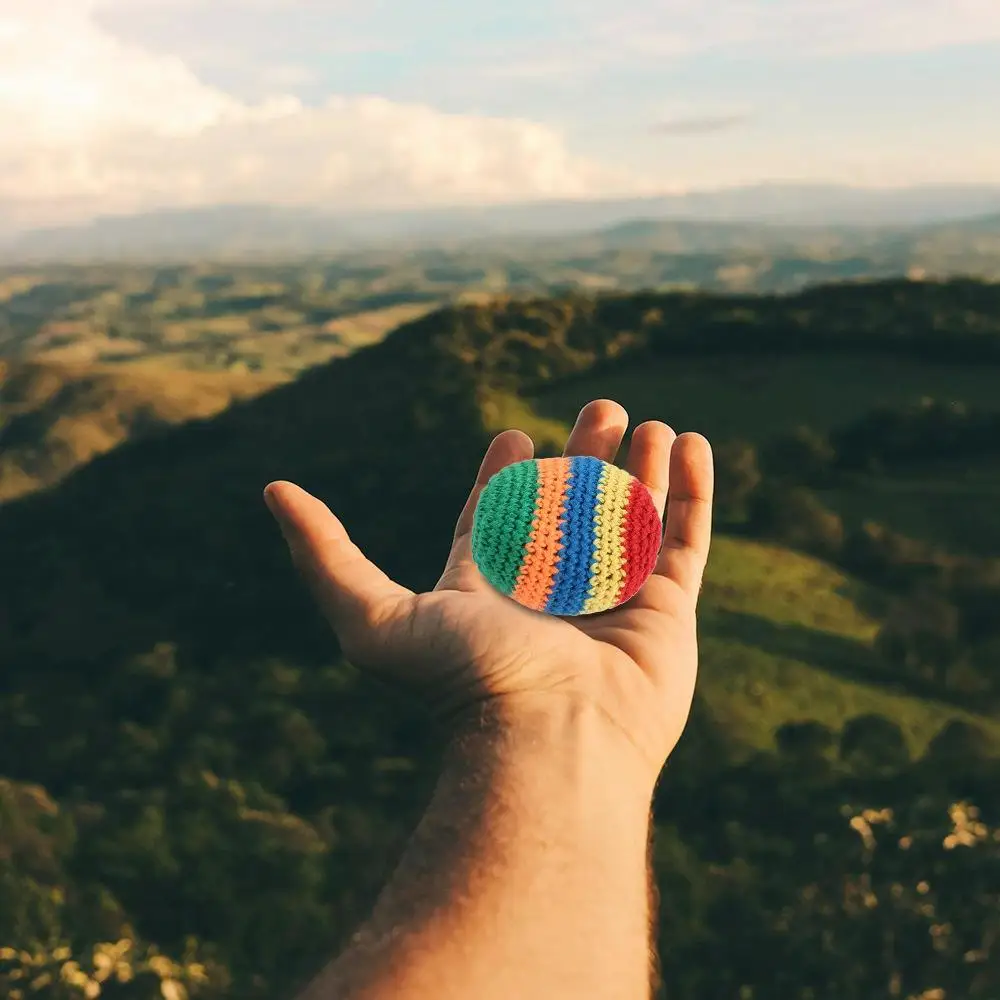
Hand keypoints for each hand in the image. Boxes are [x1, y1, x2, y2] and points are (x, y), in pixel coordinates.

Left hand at [263, 399, 713, 785]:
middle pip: (572, 506)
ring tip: (645, 421)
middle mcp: (552, 591)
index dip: (504, 479)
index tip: (513, 438)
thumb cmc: (464, 684)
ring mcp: (614, 599)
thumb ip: (326, 554)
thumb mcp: (374, 617)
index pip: (499, 522)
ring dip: (639, 464)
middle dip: (584, 455)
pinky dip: (691, 491)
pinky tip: (692, 445)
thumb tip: (272, 491)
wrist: (550, 746)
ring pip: (631, 514)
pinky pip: (685, 538)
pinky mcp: (669, 611)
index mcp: (491, 588)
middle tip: (599, 407)